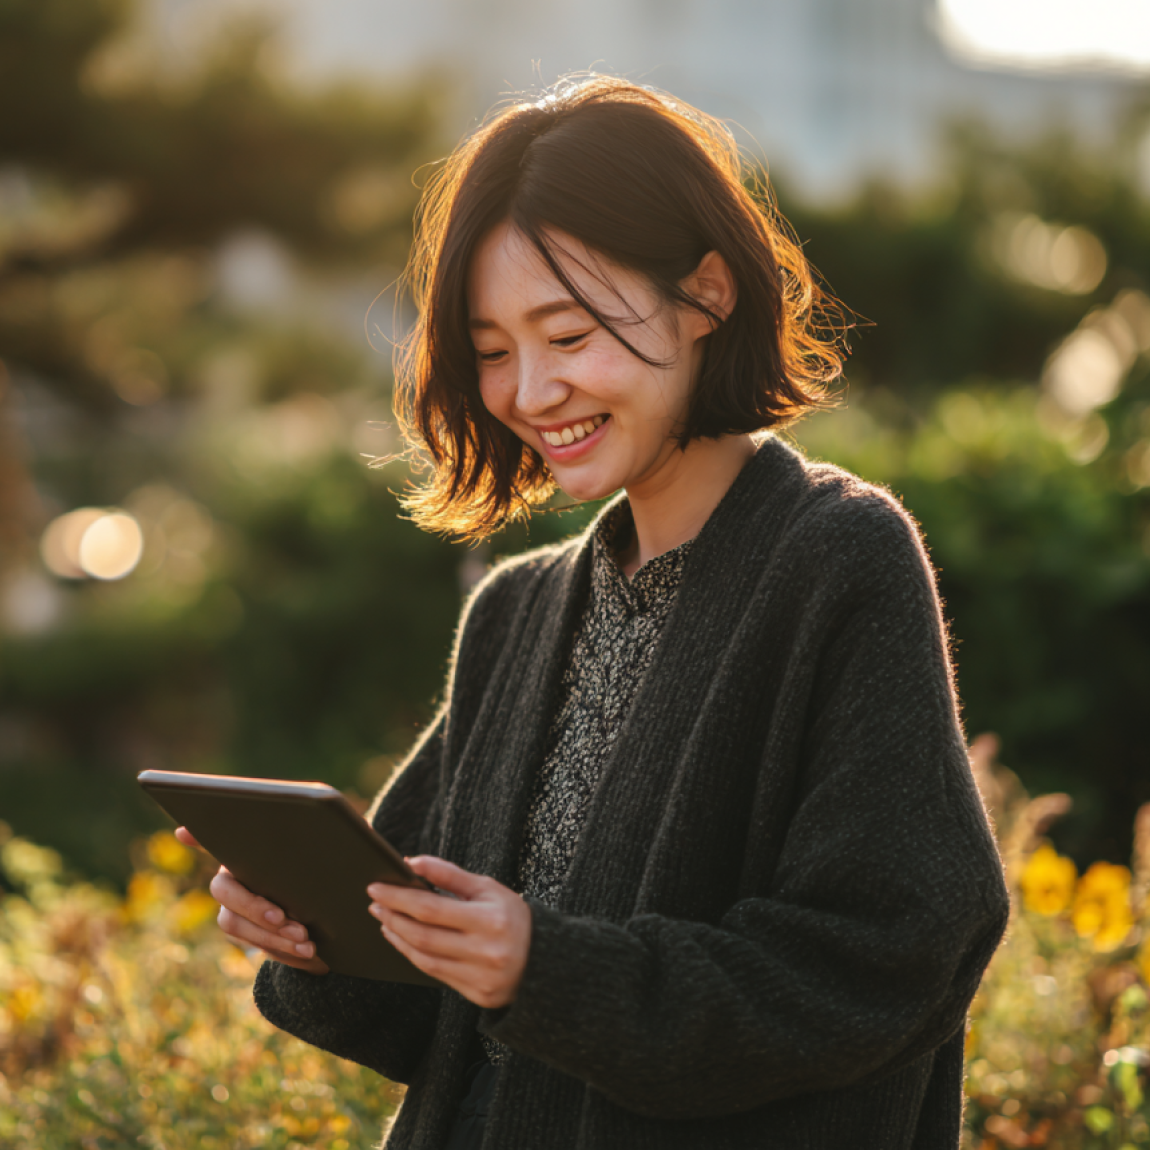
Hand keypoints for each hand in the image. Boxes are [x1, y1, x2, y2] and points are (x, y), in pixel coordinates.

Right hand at [173, 826, 328, 974]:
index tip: (185, 831)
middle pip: (226, 895)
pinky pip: (259, 948)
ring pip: (237, 926)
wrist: (338, 907)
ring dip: (273, 937)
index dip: (197, 836)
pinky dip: (285, 953)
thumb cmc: (325, 869)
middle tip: (283, 917)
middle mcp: (232, 881)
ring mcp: (236, 911)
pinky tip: (310, 954)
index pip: (216, 841)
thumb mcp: (321, 852)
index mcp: (246, 854)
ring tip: (307, 942)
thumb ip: (302, 840)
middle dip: (255, 908)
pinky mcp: (252, 936)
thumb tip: (265, 827)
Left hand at [368, 857, 530, 1009]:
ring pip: (424, 957)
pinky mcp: (476, 995)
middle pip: (422, 934)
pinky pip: (434, 973)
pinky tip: (403, 940)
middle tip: (375, 903)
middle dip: (393, 916)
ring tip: (385, 920)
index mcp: (490, 919)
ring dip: (398, 937)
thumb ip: (449, 875)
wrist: (546, 960)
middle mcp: (485, 951)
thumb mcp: (488, 888)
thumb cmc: (513, 917)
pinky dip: (413, 955)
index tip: (376, 887)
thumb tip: (411, 863)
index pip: (431, 908)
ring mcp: (480, 977)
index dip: (399, 898)